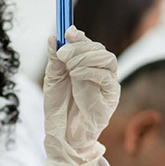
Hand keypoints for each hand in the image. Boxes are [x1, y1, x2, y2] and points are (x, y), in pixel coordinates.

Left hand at [43, 26, 119, 165]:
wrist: (63, 133)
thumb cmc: (59, 108)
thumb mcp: (52, 79)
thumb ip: (55, 59)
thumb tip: (52, 37)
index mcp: (87, 65)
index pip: (89, 45)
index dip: (79, 36)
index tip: (67, 32)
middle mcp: (100, 72)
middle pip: (99, 49)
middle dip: (80, 47)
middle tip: (63, 54)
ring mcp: (107, 83)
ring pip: (108, 59)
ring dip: (87, 58)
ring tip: (70, 67)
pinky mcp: (111, 97)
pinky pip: (108, 78)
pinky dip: (91, 72)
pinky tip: (76, 74)